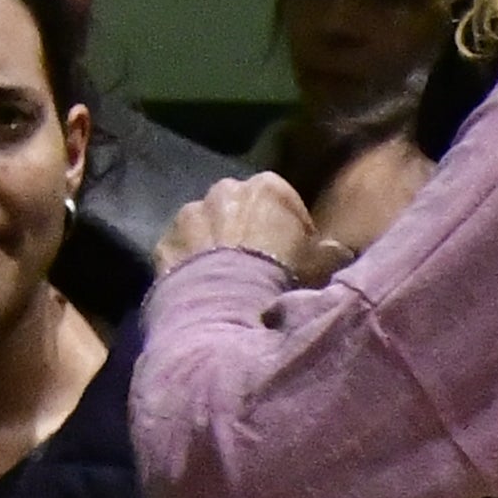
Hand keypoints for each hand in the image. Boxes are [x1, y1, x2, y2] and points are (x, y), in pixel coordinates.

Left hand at [164, 169, 320, 277]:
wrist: (227, 310)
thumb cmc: (282, 280)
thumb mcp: (322, 267)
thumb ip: (330, 252)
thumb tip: (335, 249)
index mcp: (268, 188)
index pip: (284, 202)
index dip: (290, 230)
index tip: (295, 256)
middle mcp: (225, 190)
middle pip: (239, 208)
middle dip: (246, 229)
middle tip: (258, 267)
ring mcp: (188, 213)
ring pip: (205, 226)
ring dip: (214, 244)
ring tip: (227, 280)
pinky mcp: (163, 242)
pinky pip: (181, 250)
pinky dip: (189, 263)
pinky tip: (202, 288)